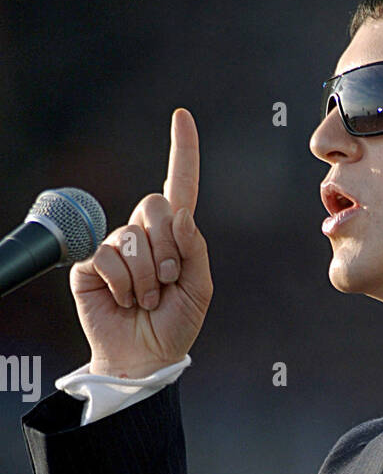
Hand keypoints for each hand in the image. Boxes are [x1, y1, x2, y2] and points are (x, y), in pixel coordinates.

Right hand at [70, 108, 212, 377]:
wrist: (146, 357)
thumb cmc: (175, 325)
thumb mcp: (199, 289)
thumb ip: (194, 249)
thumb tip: (180, 213)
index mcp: (175, 236)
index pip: (180, 186)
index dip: (182, 151)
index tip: (182, 116)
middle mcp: (144, 233)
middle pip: (154, 206)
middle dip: (167, 248)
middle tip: (168, 282)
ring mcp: (115, 245)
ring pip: (133, 238)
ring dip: (147, 277)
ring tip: (147, 300)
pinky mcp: (92, 262)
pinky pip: (109, 257)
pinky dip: (123, 284)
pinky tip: (124, 300)